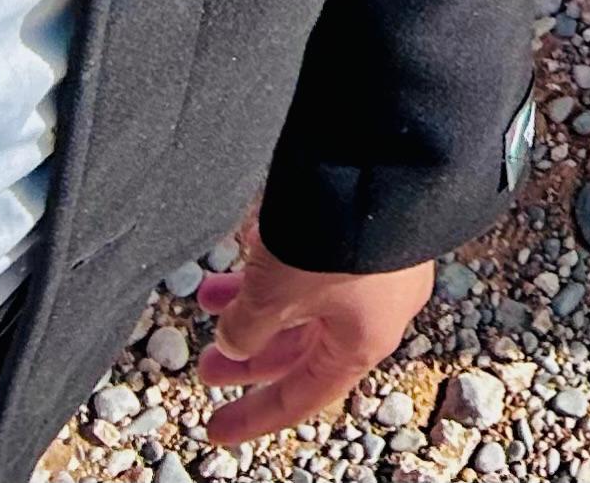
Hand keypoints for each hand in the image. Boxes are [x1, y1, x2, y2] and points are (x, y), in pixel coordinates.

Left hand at [194, 216, 432, 445]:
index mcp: (362, 341)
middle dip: (249, 356)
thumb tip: (235, 341)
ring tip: (210, 296)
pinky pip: (316, 264)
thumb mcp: (272, 298)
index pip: (303, 395)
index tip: (217, 429)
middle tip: (206, 364)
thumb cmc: (335, 239)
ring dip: (256, 306)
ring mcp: (377, 267)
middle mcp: (376, 310)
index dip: (255, 416)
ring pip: (307, 303)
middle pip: (303, 350)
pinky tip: (244, 251)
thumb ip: (246, 331)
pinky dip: (276, 267)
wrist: (383, 161)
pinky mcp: (371, 228)